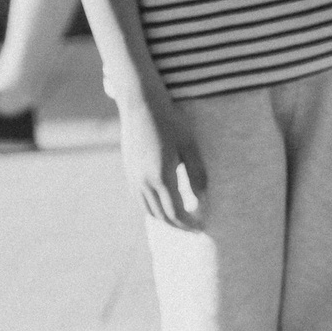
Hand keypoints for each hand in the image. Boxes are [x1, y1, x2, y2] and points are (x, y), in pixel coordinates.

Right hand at [118, 92, 204, 230]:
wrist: (140, 103)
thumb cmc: (170, 121)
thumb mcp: (189, 146)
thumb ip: (197, 176)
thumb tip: (202, 202)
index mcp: (161, 177)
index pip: (177, 213)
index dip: (190, 224)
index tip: (203, 226)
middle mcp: (144, 181)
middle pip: (162, 216)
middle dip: (180, 226)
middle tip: (195, 227)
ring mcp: (133, 177)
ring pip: (149, 210)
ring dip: (166, 219)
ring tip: (181, 218)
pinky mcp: (128, 170)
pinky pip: (140, 199)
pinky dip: (153, 208)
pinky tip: (164, 202)